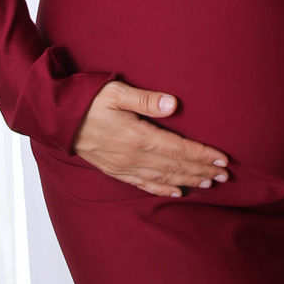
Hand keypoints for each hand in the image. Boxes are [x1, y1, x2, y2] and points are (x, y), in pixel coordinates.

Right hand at [72, 81, 229, 197]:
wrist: (57, 119)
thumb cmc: (87, 100)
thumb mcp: (116, 92)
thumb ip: (146, 99)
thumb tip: (173, 104)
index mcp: (138, 136)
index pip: (178, 149)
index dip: (202, 155)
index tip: (222, 159)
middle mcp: (133, 156)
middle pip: (175, 166)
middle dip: (202, 171)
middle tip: (226, 176)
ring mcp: (124, 166)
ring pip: (163, 177)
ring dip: (188, 180)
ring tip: (209, 183)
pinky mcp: (115, 170)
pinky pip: (143, 184)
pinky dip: (162, 188)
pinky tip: (176, 191)